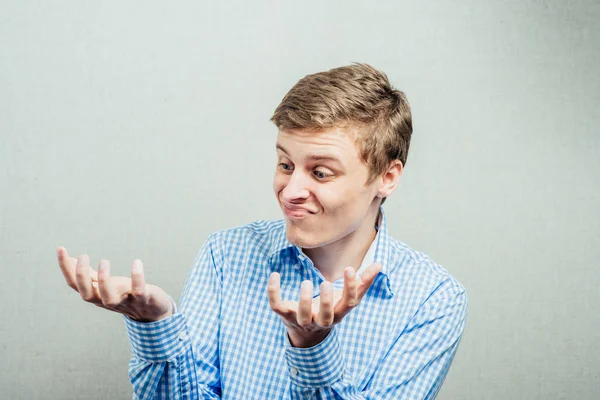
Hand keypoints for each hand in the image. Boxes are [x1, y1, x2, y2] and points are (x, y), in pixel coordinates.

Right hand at [56, 246, 172, 321]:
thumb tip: (73, 259)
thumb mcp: (106, 284)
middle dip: (81, 277)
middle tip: (83, 256)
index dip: (66, 268)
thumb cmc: (126, 294)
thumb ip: (90, 275)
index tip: (60, 248)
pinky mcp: (144, 299)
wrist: (152, 310)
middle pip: (87, 295)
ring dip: (104, 280)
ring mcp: (126, 302)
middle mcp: (107, 301)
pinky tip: (136, 262)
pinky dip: (137, 278)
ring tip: (104, 261)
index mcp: (97, 295)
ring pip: (109, 299)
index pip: (75, 285)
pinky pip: (139, 291)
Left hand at [268, 263, 381, 347]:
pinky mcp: (285, 315)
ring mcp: (302, 320)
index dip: (351, 288)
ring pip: (302, 315)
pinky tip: (274, 275)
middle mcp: (321, 320)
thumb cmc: (330, 309)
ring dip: (303, 300)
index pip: (348, 304)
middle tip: (326, 283)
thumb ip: (362, 282)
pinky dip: (273, 292)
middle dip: (326, 301)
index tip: (350, 269)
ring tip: (306, 282)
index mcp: (338, 314)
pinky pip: (277, 306)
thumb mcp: (346, 298)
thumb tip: (379, 264)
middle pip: (325, 316)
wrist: (307, 335)